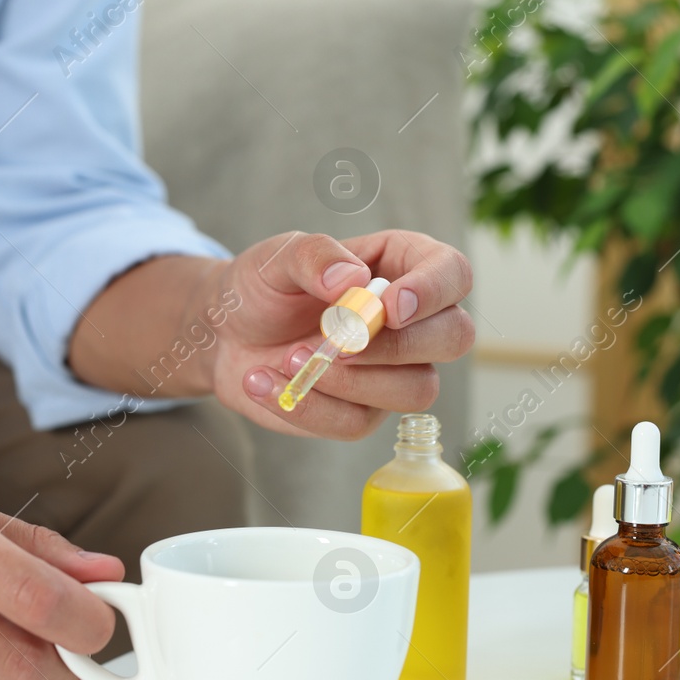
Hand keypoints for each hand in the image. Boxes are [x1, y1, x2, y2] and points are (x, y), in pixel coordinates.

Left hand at [208, 230, 473, 438]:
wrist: (225, 335)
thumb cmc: (262, 287)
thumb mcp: (278, 257)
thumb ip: (314, 256)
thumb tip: (352, 279)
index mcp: (403, 266)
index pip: (452, 273)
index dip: (433, 292)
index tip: (388, 308)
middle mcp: (412, 321)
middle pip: (454, 337)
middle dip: (398, 347)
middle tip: (337, 344)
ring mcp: (394, 371)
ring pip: (416, 391)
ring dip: (350, 382)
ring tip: (289, 358)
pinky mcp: (363, 411)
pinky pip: (357, 423)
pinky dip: (307, 406)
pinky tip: (266, 382)